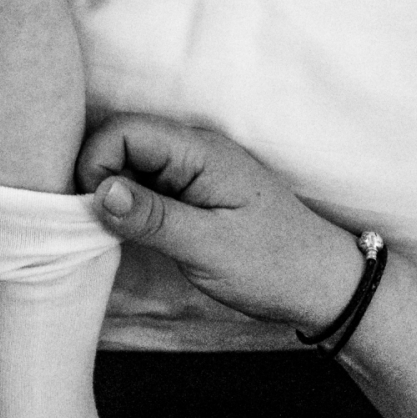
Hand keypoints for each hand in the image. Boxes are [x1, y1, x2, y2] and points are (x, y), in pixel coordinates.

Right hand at [76, 113, 364, 334]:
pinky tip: (130, 232)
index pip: (125, 131)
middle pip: (122, 141)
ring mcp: (192, 172)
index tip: (94, 209)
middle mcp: (194, 152)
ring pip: (130, 164)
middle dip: (99, 177)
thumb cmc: (273, 265)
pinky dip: (128, 206)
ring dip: (112, 194)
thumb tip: (99, 192)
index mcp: (201, 153)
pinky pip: (145, 186)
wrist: (323, 286)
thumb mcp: (208, 247)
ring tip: (115, 232)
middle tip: (99, 224)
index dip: (97, 163)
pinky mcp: (191, 194)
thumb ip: (152, 218)